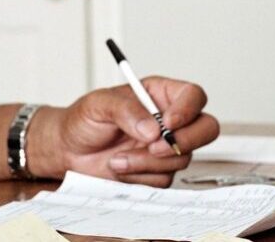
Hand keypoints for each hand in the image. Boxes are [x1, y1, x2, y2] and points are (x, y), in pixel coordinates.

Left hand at [31, 77, 218, 187]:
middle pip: (206, 128)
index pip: (192, 96)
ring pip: (182, 158)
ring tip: (118, 156)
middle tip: (155, 148)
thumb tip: (153, 128)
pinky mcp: (158, 171)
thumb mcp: (99, 104)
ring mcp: (166, 148)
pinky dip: (140, 176)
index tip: (168, 122)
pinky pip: (164, 179)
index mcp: (159, 94)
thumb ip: (126, 110)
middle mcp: (168, 120)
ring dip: (148, 162)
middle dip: (185, 140)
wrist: (68, 151)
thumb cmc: (83, 120)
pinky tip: (120, 166)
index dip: (188, 109)